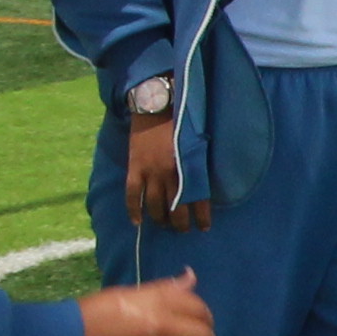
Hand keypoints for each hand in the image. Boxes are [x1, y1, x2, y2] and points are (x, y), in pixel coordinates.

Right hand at [123, 111, 210, 231]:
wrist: (157, 106)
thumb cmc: (181, 123)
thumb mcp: (197, 144)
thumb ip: (198, 166)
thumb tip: (202, 187)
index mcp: (189, 167)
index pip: (198, 200)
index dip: (202, 217)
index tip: (204, 228)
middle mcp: (170, 174)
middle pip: (175, 208)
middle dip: (180, 223)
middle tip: (182, 229)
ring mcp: (150, 172)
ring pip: (154, 205)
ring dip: (160, 220)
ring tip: (164, 225)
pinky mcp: (134, 168)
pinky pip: (132, 194)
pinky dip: (133, 210)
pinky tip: (137, 222)